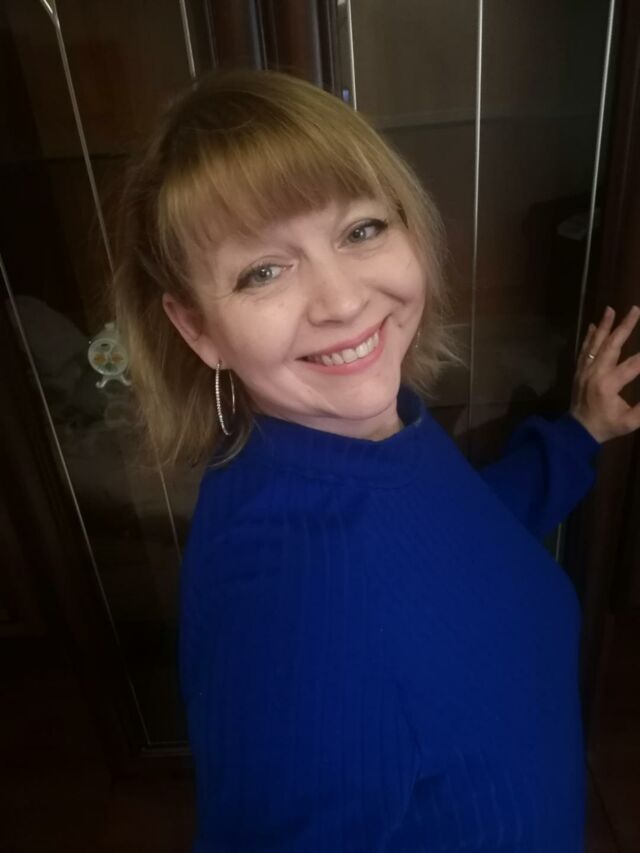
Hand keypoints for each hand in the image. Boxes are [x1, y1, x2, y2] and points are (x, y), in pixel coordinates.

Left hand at [570, 304, 639, 442]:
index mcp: (609, 385)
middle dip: (625, 326)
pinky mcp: (579, 371)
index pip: (634, 365)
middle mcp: (595, 373)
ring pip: (595, 343)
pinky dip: (590, 336)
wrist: (577, 431)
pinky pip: (584, 349)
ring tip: (611, 309)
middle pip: (612, 345)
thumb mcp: (629, 422)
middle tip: (635, 309)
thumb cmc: (606, 426)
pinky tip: (595, 325)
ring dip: (604, 325)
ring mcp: (585, 371)